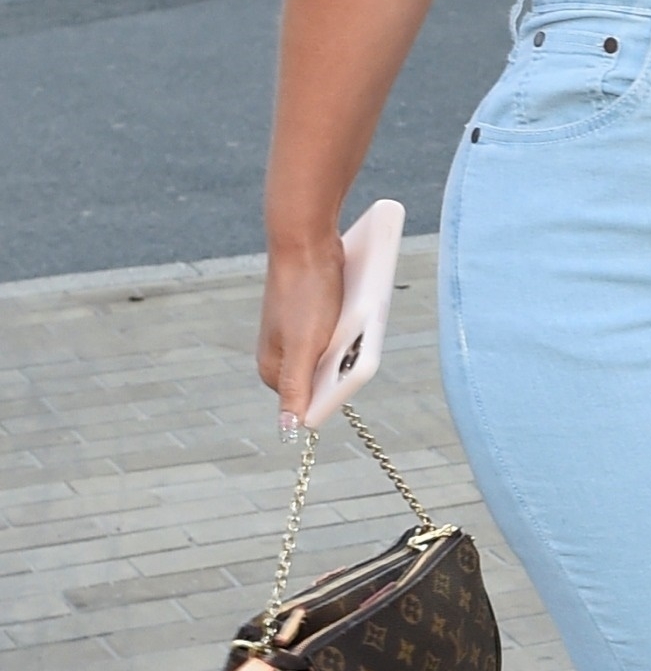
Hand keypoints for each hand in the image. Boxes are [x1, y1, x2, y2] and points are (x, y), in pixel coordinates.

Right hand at [257, 235, 344, 431]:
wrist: (306, 242)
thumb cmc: (304, 293)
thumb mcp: (305, 345)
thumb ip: (296, 386)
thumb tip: (289, 429)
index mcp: (272, 367)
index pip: (308, 401)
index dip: (332, 391)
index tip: (348, 370)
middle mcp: (280, 353)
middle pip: (323, 376)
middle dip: (342, 365)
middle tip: (354, 342)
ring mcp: (295, 334)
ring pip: (333, 353)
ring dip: (349, 344)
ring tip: (358, 323)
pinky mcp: (311, 316)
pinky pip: (336, 331)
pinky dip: (349, 327)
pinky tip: (358, 312)